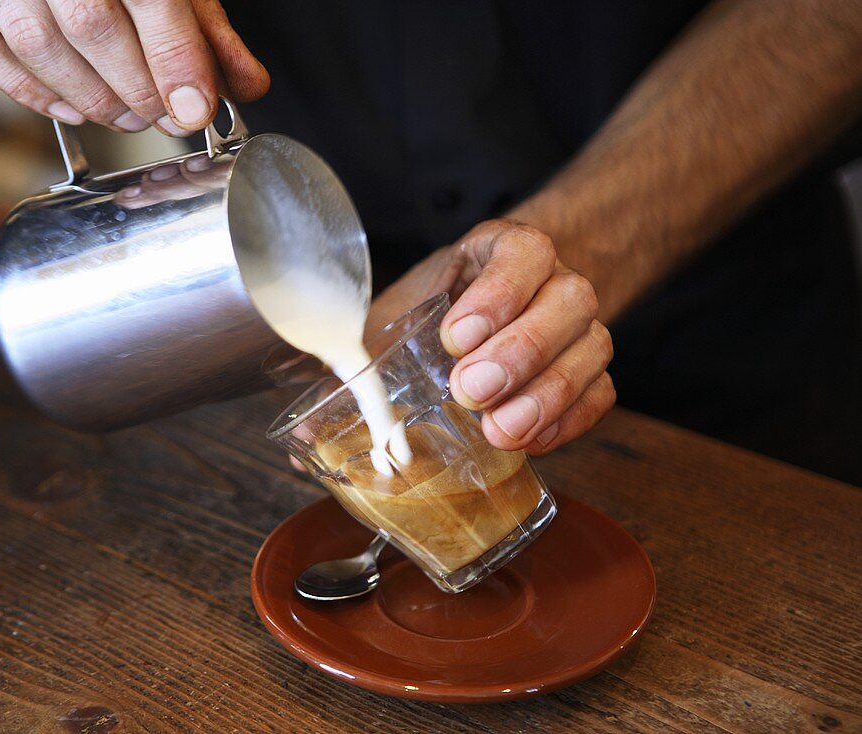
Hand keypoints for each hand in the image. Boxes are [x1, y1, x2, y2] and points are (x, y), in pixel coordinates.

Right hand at [0, 0, 268, 134]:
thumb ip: (203, 22)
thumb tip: (245, 83)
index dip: (174, 61)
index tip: (196, 110)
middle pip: (90, 24)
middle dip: (135, 86)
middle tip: (164, 117)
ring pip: (35, 43)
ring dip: (88, 97)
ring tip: (126, 117)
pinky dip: (27, 91)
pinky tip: (69, 109)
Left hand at [370, 219, 614, 454]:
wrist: (496, 306)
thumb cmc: (438, 311)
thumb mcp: (396, 314)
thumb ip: (354, 355)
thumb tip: (301, 434)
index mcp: (504, 250)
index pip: (525, 252)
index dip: (498, 293)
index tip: (454, 337)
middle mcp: (553, 281)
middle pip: (569, 302)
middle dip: (520, 350)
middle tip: (471, 390)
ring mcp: (579, 325)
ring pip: (593, 347)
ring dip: (549, 393)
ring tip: (501, 430)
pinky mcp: (589, 370)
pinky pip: (601, 392)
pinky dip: (571, 420)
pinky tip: (533, 441)